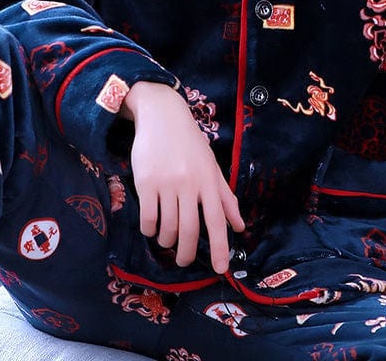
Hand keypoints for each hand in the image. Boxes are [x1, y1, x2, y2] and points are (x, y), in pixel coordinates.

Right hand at [122, 81, 244, 273]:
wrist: (162, 116)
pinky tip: (151, 228)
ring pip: (167, 228)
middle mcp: (190, 184)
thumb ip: (225, 198)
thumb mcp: (211, 167)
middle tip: (182, 261)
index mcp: (209, 181)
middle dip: (186, 253)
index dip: (219, 248)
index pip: (217, 221)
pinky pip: (148, 218)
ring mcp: (167, 184)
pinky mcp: (146, 182)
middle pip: (189, 231)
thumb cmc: (190, 143)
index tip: (219, 269)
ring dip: (166, 241)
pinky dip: (149, 230)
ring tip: (166, 240)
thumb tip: (239, 226)